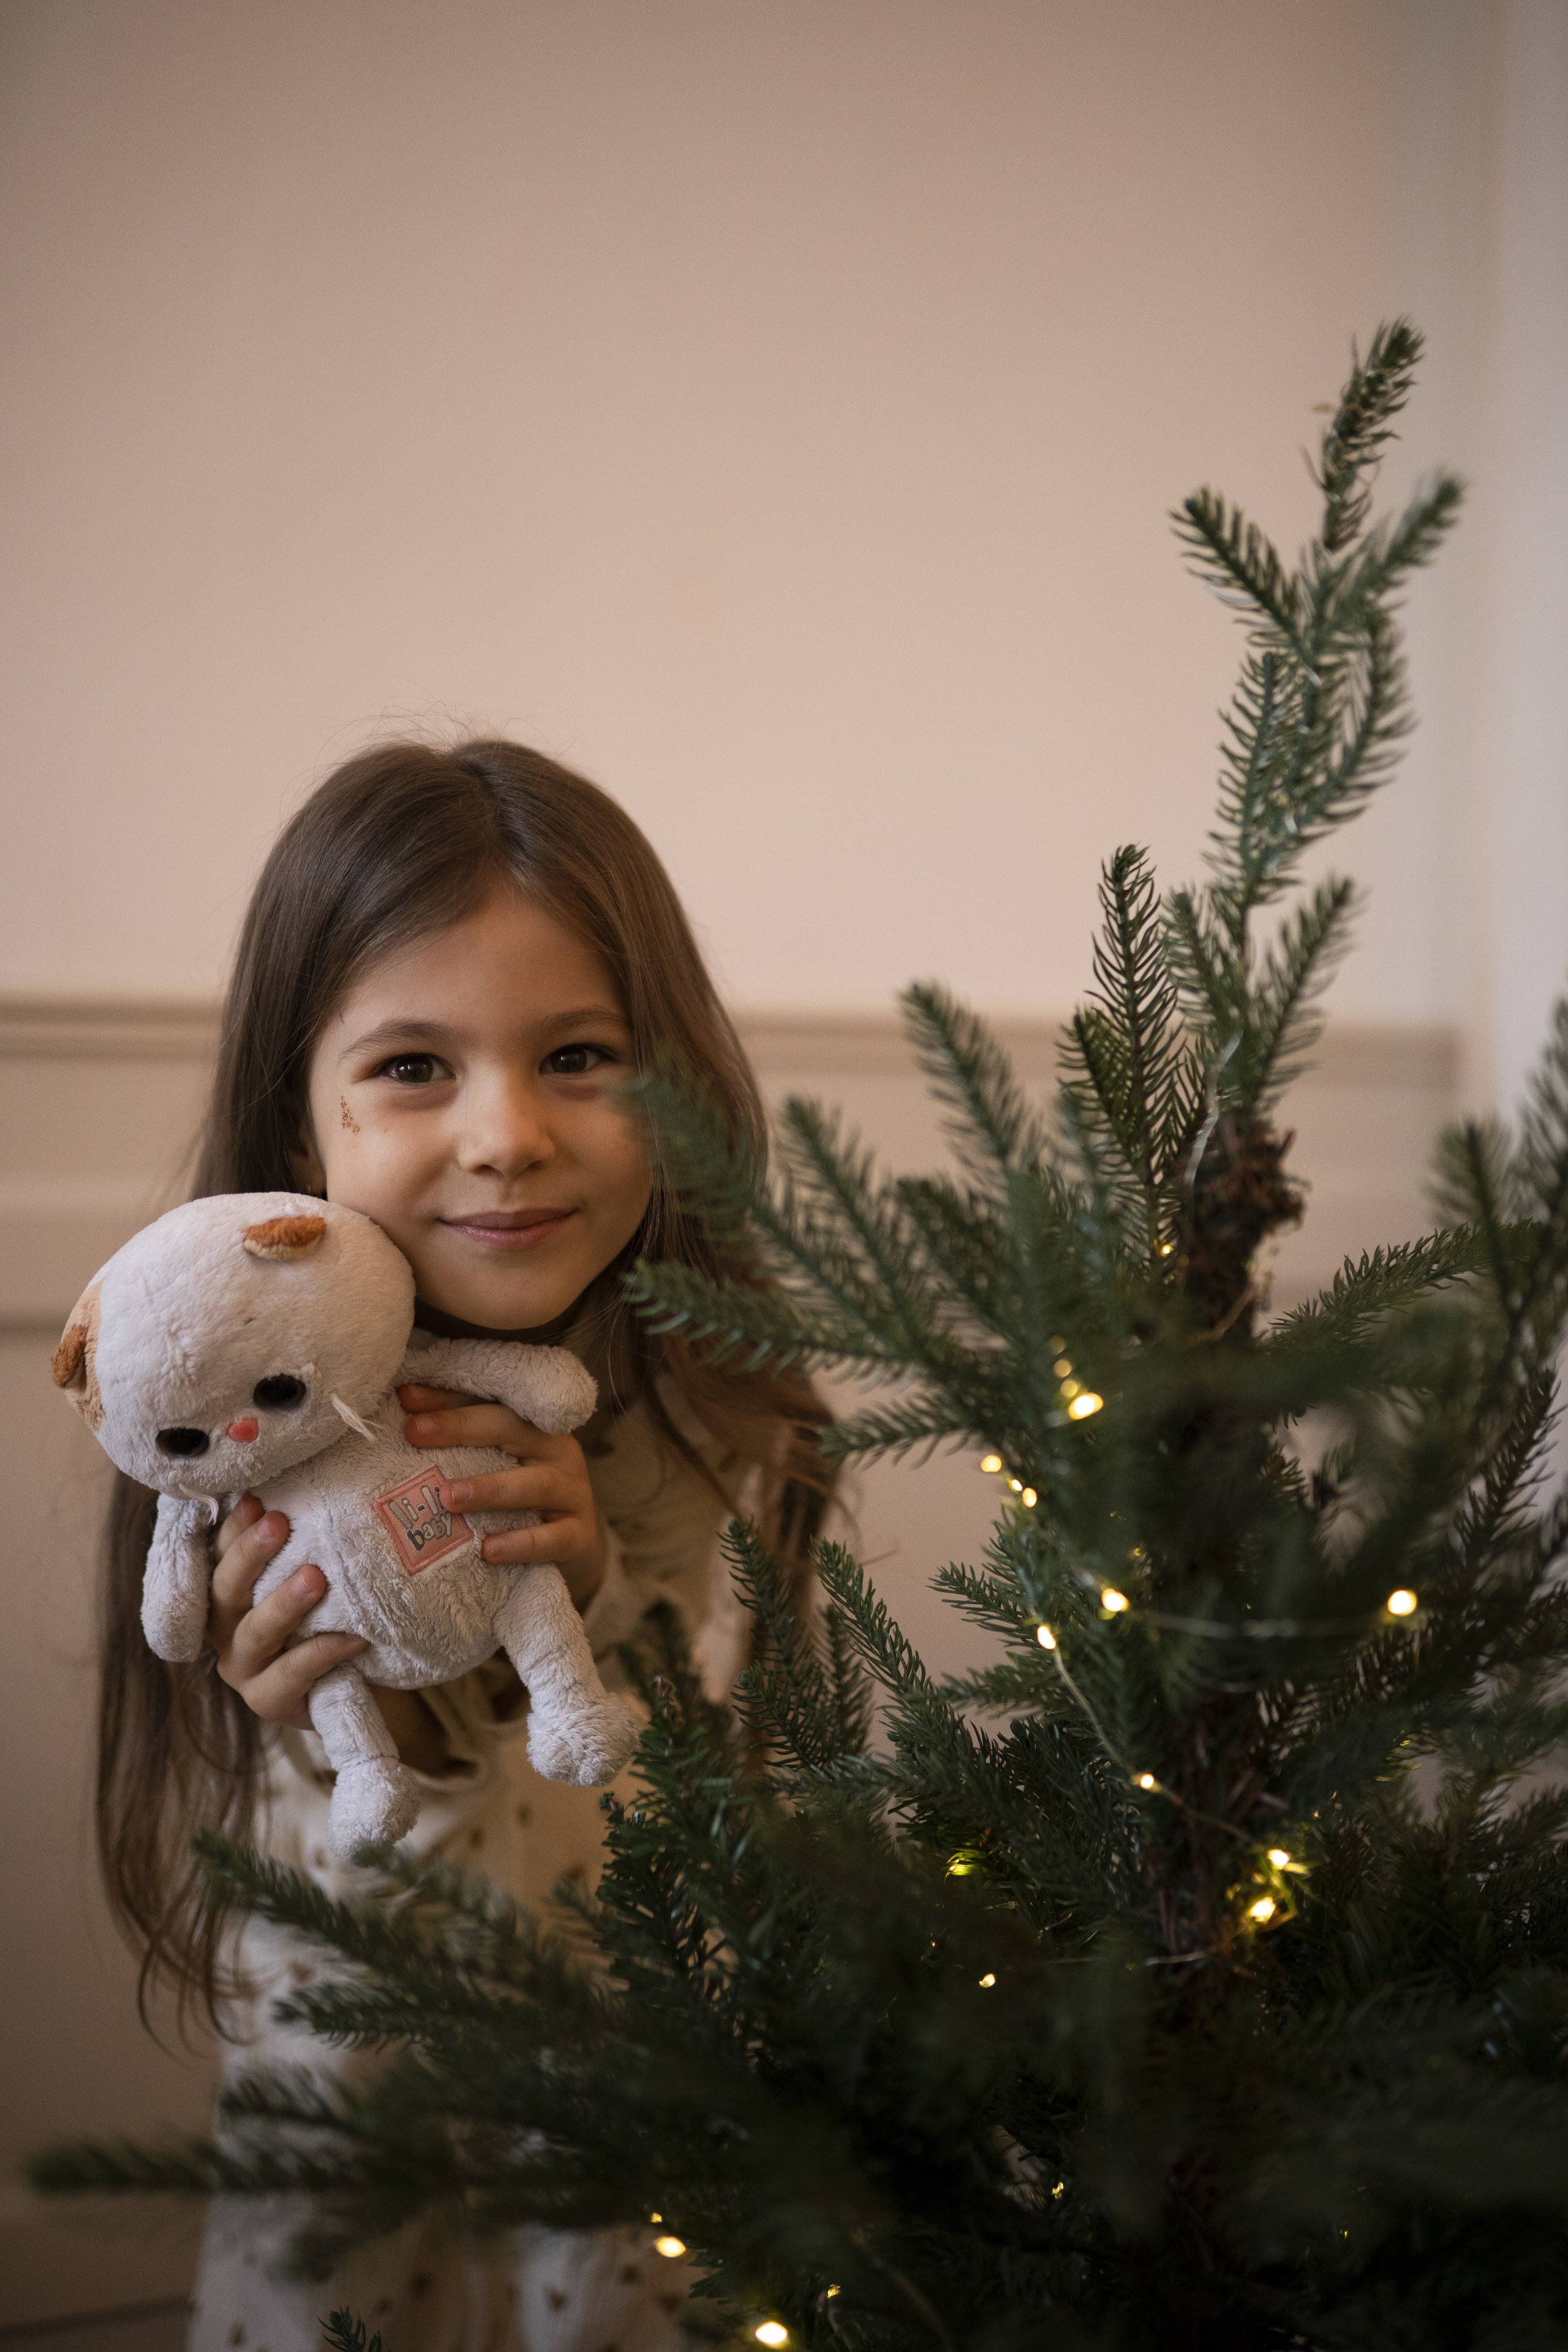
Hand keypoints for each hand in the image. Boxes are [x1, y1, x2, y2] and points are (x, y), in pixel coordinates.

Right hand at [208, 1492, 366, 1729]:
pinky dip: (322, 1652)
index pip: (220, 1553)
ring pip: (254, 1633)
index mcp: (229, 1591)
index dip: (234, 1526)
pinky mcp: (267, 1700)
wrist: (347, 1681)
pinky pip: (291, 1674)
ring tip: (316, 1577)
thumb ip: (310, 1536)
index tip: (256, 1497)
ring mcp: (243, 1667)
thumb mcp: (313, 1571)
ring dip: (283, 1604)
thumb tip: (334, 1472)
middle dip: (250, 1555)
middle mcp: (226, 1627)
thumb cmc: (325, 1615)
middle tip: (279, 1523)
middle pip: (225, 1589)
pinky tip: (353, 1637)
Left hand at [400, 1384, 607, 1609]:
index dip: (447, 1398)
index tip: (404, 1398)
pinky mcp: (580, 1535)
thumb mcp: (492, 1464)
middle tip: (415, 1433)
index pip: (488, 1401)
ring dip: (490, 1489)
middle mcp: (557, 1449)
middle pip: (512, 1428)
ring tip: (448, 1498)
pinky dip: (521, 1544)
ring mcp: (573, 1492)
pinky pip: (554, 1538)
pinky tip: (488, 1550)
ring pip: (535, 1484)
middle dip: (461, 1427)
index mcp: (532, 1424)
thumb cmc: (516, 1498)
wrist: (568, 1546)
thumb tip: (400, 1419)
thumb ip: (457, 1445)